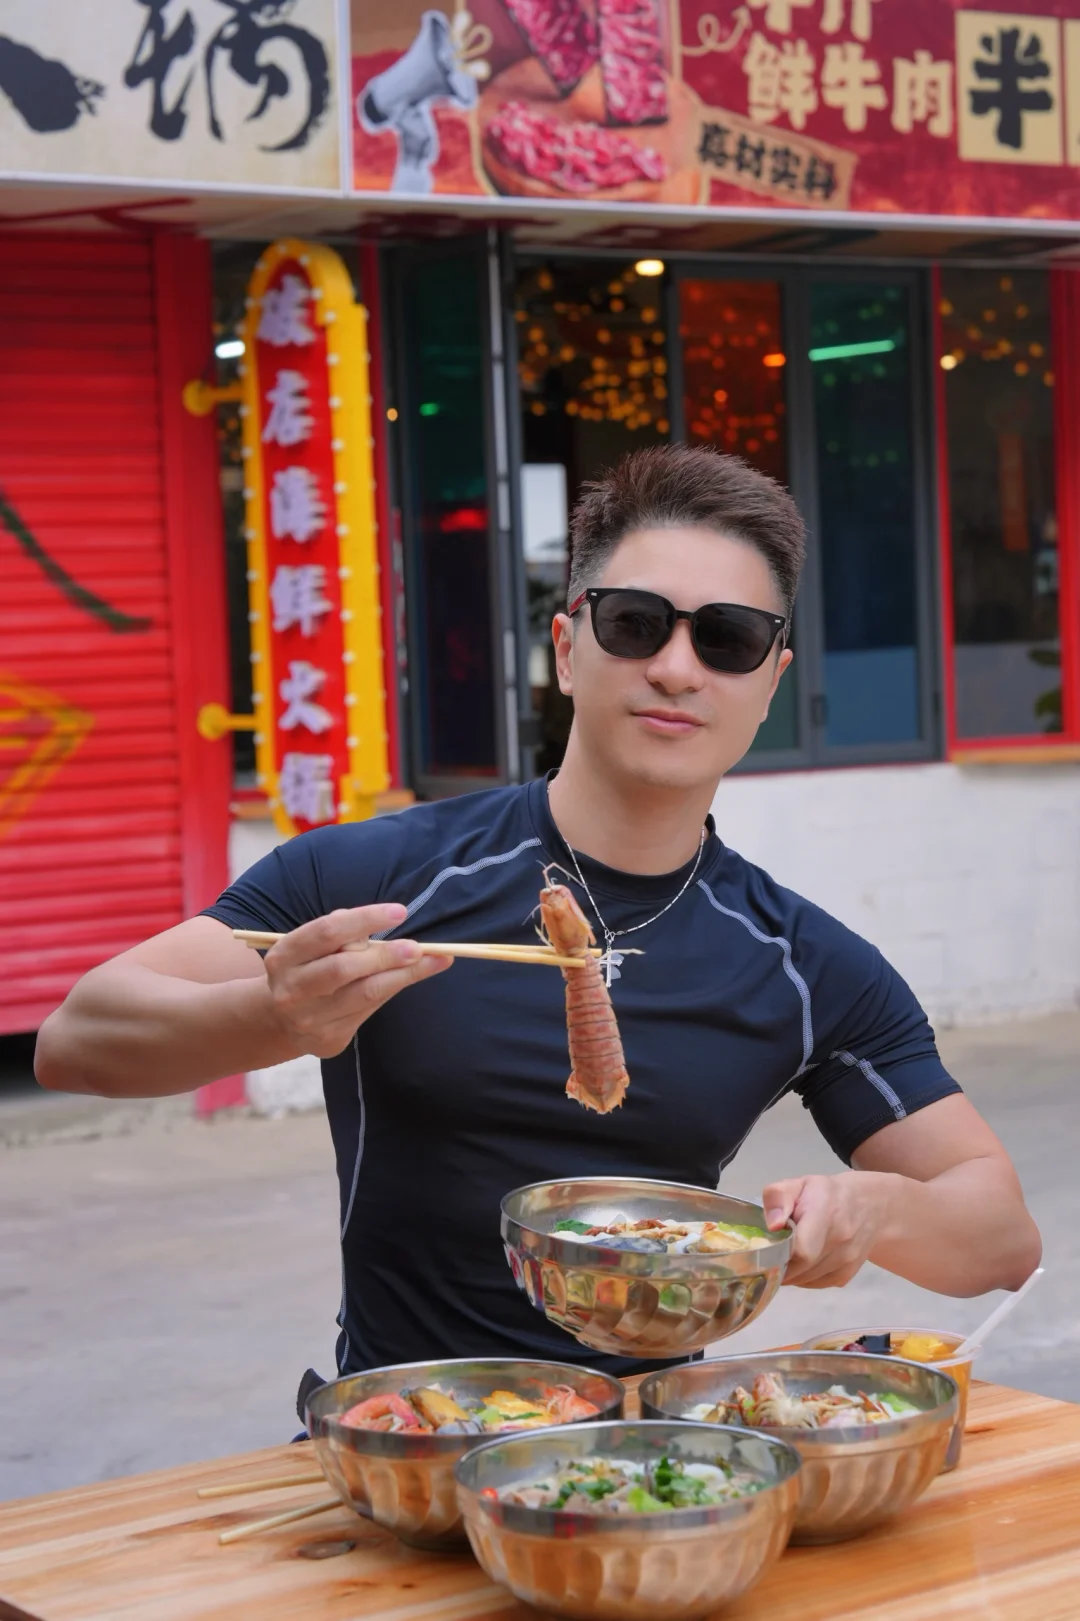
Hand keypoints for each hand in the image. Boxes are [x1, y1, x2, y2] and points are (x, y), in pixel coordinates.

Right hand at [263, 904, 450, 1058]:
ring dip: (403, 975)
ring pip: (365, 993)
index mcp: (284, 956)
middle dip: (386, 955)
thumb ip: (342, 934)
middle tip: (418, 947)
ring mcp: (309, 1019)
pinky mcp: (328, 1040)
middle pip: (345, 968)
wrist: (281, 1021)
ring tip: (433, 961)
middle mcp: (291, 989)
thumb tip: (387, 918)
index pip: (327, 932)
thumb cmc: (308, 970)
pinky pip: (369, 1011)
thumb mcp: (311, 947)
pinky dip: (392, 990)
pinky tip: (409, 977)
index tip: (399, 912)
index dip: (365, 919)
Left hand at [762, 1171, 897, 1288]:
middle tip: (769, 1254)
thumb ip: (778, 1197)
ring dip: (791, 1273)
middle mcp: (842, 1239)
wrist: (867, 1206)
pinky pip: (817, 1284)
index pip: (803, 1249)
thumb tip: (773, 1226)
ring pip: (807, 1280)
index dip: (779, 1254)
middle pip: (802, 1268)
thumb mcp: (798, 1184)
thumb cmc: (824, 1193)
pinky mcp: (848, 1275)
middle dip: (780, 1266)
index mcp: (826, 1213)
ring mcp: (848, 1260)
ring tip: (785, 1255)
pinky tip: (800, 1263)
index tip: (766, 1249)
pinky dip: (803, 1278)